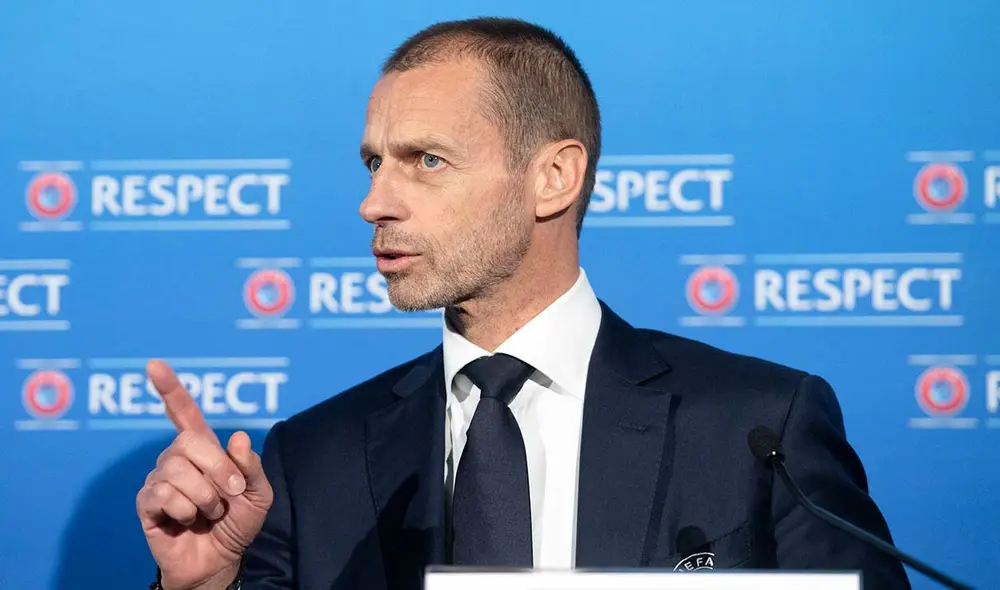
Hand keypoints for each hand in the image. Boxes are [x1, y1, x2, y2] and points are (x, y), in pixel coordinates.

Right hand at [136, 360, 273, 589]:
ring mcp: (159, 479)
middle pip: (188, 441)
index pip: (184, 412)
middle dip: (217, 468)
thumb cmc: (238, 522)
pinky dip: (186, 510)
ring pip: (177, 470)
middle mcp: (176, 458)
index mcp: (204, 449)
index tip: (154, 365)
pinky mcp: (146, 503)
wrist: (221, 560)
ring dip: (205, 496)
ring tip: (209, 512)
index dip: (170, 389)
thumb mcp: (259, 493)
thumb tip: (236, 439)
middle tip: (231, 493)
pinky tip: (188, 520)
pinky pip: (162, 494)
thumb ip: (250, 466)